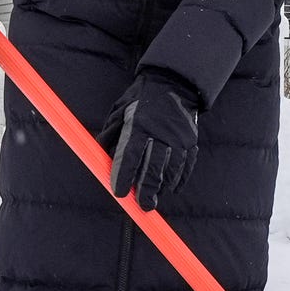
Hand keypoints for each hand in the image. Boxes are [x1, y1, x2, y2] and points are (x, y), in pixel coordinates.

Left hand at [101, 70, 201, 210]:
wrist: (173, 83)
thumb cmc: (140, 100)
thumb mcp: (119, 112)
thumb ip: (110, 136)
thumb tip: (98, 160)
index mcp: (139, 124)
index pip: (130, 156)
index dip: (124, 177)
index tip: (120, 193)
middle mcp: (160, 132)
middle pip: (153, 168)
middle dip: (146, 190)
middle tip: (142, 206)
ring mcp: (178, 137)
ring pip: (171, 170)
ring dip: (162, 187)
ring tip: (154, 197)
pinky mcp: (191, 140)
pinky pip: (186, 165)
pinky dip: (179, 179)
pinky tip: (171, 188)